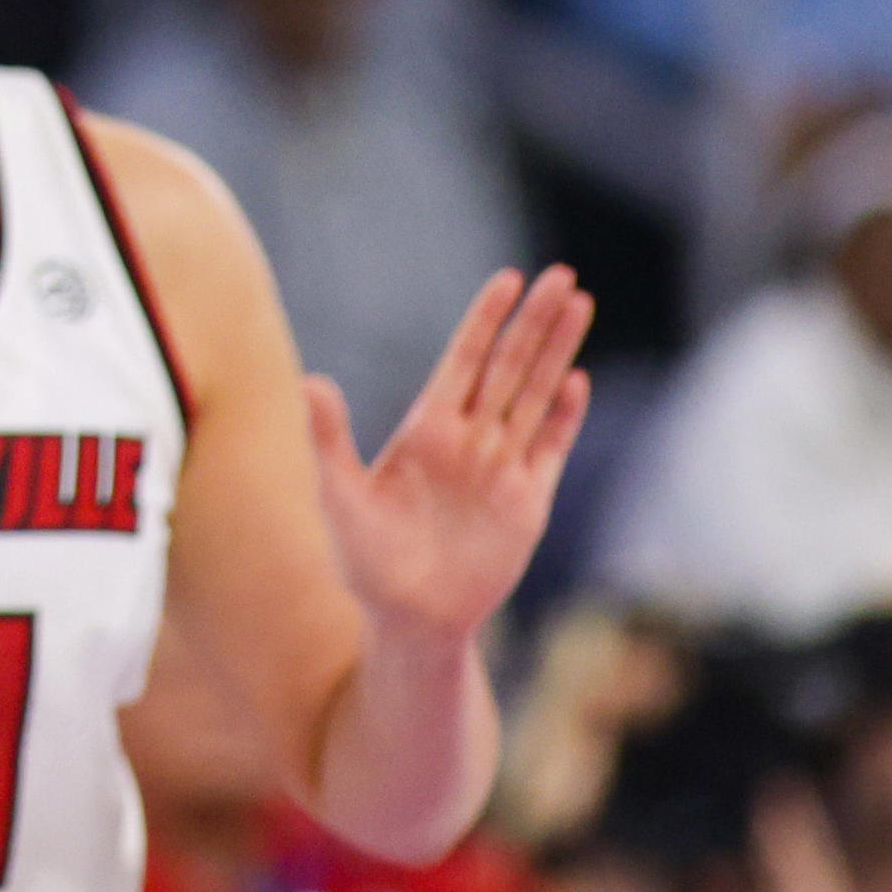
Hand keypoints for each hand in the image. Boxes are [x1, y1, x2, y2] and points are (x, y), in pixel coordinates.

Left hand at [307, 265, 592, 642]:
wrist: (408, 616)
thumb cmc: (364, 558)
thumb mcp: (339, 495)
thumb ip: (328, 438)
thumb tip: (310, 382)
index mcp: (426, 428)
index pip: (463, 359)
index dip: (486, 319)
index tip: (508, 278)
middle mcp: (469, 438)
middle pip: (509, 366)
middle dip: (535, 321)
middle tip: (564, 275)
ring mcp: (501, 467)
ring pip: (536, 396)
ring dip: (559, 353)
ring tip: (581, 307)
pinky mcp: (528, 502)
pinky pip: (551, 449)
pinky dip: (566, 417)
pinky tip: (578, 381)